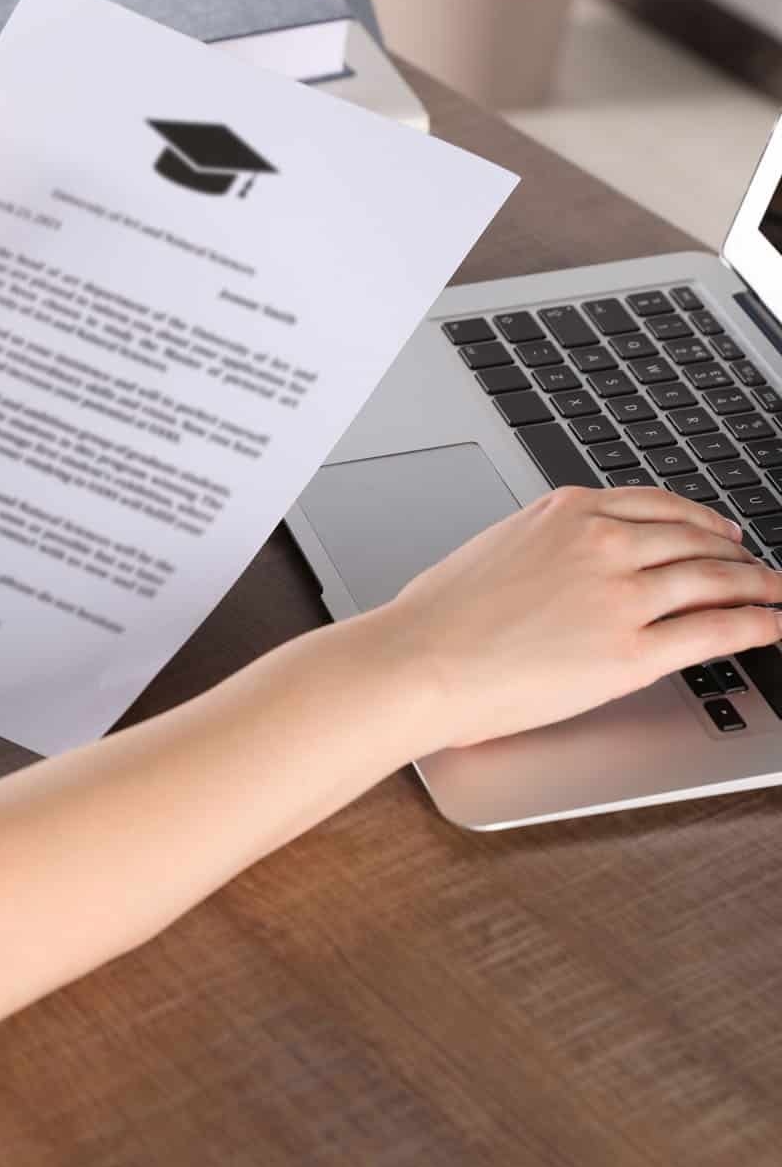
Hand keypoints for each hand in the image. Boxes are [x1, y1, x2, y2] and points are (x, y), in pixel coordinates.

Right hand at [371, 485, 781, 748]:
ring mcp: (621, 595)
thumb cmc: (438, 617)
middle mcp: (603, 542)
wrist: (421, 661)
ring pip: (714, 579)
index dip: (700, 519)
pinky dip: (755, 624)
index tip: (718, 531)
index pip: (657, 505)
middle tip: (759, 565)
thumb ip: (547, 545)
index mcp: (568, 510)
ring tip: (776, 594)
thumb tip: (569, 565)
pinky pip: (715, 630)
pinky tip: (770, 625)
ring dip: (758, 586)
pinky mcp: (632, 650)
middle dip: (737, 553)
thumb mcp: (498, 547)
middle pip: (695, 539)